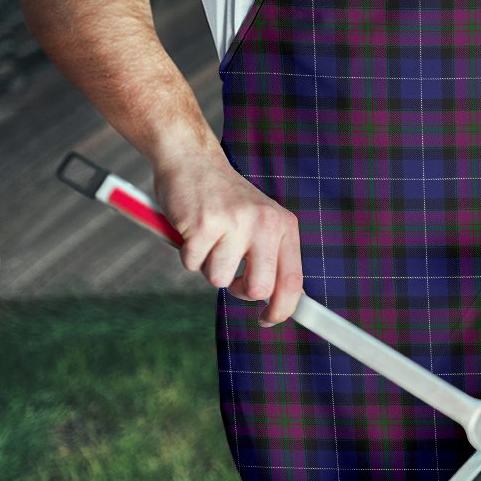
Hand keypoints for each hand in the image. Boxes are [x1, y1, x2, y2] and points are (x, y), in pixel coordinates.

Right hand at [154, 153, 302, 325]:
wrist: (193, 160)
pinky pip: (192, 265)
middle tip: (230, 272)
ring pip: (219, 279)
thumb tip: (278, 302)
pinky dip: (188, 254)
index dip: (282, 309)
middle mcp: (265, 223)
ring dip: (208, 266)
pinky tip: (192, 229)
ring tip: (209, 238)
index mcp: (284, 225)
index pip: (293, 281)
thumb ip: (271, 256)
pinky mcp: (203, 225)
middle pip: (258, 289)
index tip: (268, 320)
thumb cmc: (225, 199)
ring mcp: (235, 223)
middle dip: (239, 290)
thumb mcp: (260, 221)